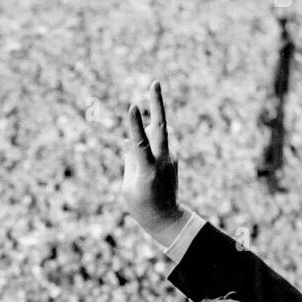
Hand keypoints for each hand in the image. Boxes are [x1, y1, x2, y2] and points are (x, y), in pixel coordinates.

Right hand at [121, 80, 184, 242]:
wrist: (166, 218)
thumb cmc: (141, 205)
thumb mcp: (129, 186)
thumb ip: (130, 161)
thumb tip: (129, 141)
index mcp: (148, 170)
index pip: (140, 144)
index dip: (135, 125)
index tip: (132, 106)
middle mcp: (162, 161)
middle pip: (160, 127)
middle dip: (157, 104)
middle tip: (155, 82)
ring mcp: (170, 158)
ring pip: (158, 135)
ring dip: (151, 121)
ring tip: (150, 104)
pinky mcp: (173, 159)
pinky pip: (156, 148)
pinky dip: (150, 148)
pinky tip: (150, 165)